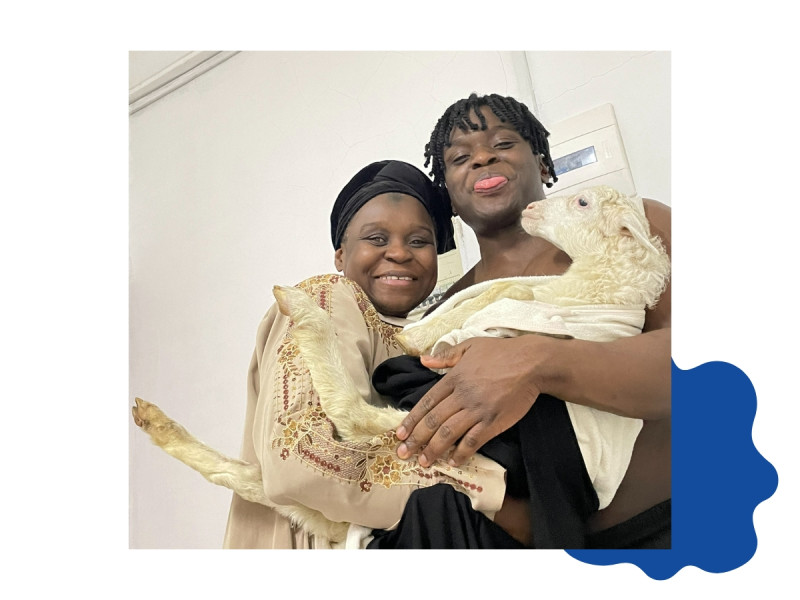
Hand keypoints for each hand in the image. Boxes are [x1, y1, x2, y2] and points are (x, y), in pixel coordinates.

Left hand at [395, 337, 541, 466]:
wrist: (532, 362)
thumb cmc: (502, 352)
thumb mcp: (471, 346)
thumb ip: (446, 355)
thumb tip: (424, 359)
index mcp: (454, 378)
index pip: (427, 402)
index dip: (412, 420)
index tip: (400, 434)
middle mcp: (462, 395)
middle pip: (434, 421)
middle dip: (416, 439)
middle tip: (403, 453)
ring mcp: (478, 410)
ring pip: (450, 433)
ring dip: (434, 449)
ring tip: (424, 462)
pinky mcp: (494, 421)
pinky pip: (474, 440)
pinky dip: (462, 452)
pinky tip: (454, 461)